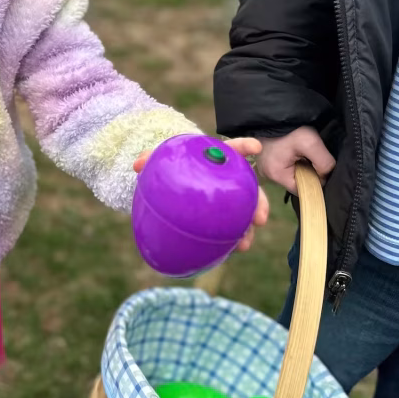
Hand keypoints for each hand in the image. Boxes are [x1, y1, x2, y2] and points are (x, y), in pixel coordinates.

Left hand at [133, 137, 268, 251]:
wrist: (175, 183)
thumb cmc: (176, 167)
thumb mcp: (165, 160)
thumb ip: (152, 158)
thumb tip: (138, 165)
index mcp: (218, 160)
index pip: (234, 150)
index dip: (245, 146)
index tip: (256, 147)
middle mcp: (230, 180)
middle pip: (250, 188)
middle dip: (259, 202)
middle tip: (260, 218)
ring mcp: (230, 199)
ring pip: (245, 213)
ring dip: (247, 228)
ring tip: (243, 244)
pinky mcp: (224, 216)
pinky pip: (231, 227)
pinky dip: (231, 239)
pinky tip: (228, 251)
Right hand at [257, 126, 335, 194]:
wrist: (275, 110)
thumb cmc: (290, 128)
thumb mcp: (311, 143)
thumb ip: (324, 163)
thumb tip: (327, 174)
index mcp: (276, 175)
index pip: (302, 191)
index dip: (315, 182)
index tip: (322, 169)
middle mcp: (267, 174)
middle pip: (296, 182)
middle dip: (308, 172)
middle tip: (314, 158)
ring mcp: (265, 165)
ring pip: (291, 173)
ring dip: (302, 165)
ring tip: (306, 152)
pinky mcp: (267, 157)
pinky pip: (285, 165)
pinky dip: (295, 159)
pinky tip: (299, 150)